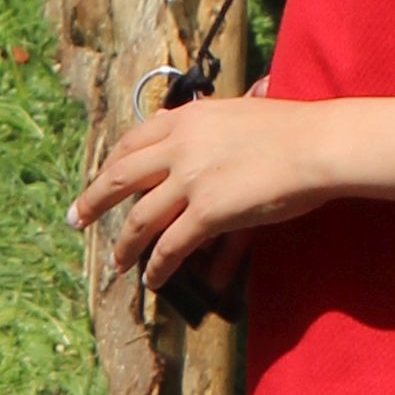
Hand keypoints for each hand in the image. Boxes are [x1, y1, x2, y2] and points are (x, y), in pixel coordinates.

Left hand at [67, 92, 326, 302]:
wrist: (317, 144)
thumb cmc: (292, 130)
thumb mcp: (238, 115)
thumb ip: (209, 129)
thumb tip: (194, 135)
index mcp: (187, 119)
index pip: (134, 141)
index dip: (111, 164)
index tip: (101, 178)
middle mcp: (180, 146)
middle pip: (120, 176)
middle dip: (93, 200)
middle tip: (76, 218)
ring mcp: (190, 180)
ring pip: (141, 218)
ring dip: (125, 243)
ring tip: (117, 261)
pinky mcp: (207, 212)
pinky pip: (171, 246)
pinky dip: (158, 266)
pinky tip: (154, 279)